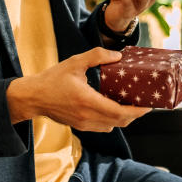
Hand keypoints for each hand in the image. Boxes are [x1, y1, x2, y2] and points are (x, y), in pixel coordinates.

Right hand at [7, 47, 150, 130]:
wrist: (33, 97)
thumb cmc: (53, 79)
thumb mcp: (75, 62)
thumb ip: (97, 56)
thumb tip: (118, 55)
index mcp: (87, 101)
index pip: (120, 112)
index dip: (137, 111)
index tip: (149, 104)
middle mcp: (87, 117)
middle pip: (120, 122)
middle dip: (136, 114)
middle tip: (145, 103)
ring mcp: (84, 124)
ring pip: (113, 126)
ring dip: (125, 118)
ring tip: (132, 104)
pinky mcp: (80, 126)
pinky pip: (103, 127)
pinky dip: (113, 120)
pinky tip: (114, 106)